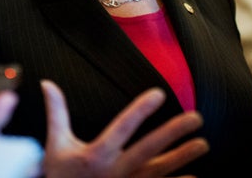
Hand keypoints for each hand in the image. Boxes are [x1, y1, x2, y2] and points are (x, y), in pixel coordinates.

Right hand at [40, 80, 208, 177]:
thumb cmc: (60, 176)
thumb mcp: (55, 146)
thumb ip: (56, 113)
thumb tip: (48, 84)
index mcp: (97, 155)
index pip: (123, 128)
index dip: (141, 110)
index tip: (159, 93)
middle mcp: (115, 172)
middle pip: (149, 150)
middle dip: (173, 133)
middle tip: (196, 118)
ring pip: (159, 171)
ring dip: (182, 158)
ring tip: (203, 144)